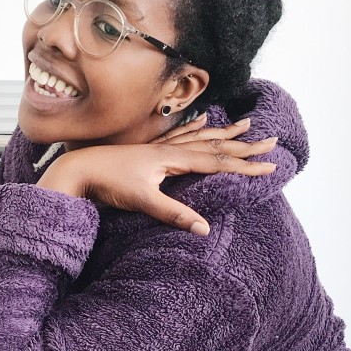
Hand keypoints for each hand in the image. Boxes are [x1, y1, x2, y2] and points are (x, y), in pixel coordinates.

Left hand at [37, 112, 277, 235]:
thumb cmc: (109, 183)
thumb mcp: (143, 201)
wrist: (79, 169)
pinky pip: (182, 136)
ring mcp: (161, 148)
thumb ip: (174, 214)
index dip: (245, 165)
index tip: (270, 166)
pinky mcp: (150, 151)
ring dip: (225, 132)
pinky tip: (204, 121)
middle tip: (271, 140)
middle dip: (244, 145)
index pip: (218, 162)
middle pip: (216, 146)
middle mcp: (171, 149)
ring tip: (245, 123)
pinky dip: (197, 129)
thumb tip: (204, 228)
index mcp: (173, 159)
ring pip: (201, 138)